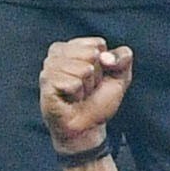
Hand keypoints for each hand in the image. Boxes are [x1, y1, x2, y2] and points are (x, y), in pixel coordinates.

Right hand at [36, 35, 134, 157]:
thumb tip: (106, 57)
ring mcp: (49, 68)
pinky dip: (78, 94)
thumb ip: (124, 57)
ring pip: (83, 69)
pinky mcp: (45, 83)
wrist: (87, 126)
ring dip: (87, 86)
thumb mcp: (120, 75)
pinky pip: (73, 83)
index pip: (98, 44)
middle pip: (91, 54)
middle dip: (96, 75)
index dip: (104, 64)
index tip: (95, 77)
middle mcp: (57, 54)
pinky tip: (70, 99)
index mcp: (73, 46)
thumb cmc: (99, 99)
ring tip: (78, 94)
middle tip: (86, 87)